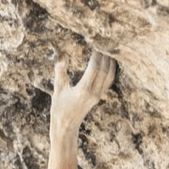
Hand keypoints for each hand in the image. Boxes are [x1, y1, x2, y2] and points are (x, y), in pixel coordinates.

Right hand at [43, 51, 116, 168]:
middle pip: (105, 70)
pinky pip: (108, 81)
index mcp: (83, 90)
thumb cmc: (59, 107)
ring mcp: (98, 96)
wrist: (66, 126)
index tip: (97, 42)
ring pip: (109, 75)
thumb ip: (60, 70)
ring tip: (109, 48)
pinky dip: (110, 70)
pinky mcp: (99, 97)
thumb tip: (64, 53)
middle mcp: (93, 93)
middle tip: (106, 41)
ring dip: (110, 62)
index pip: (95, 68)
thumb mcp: (58, 88)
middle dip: (105, 55)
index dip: (97, 54)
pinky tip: (109, 61)